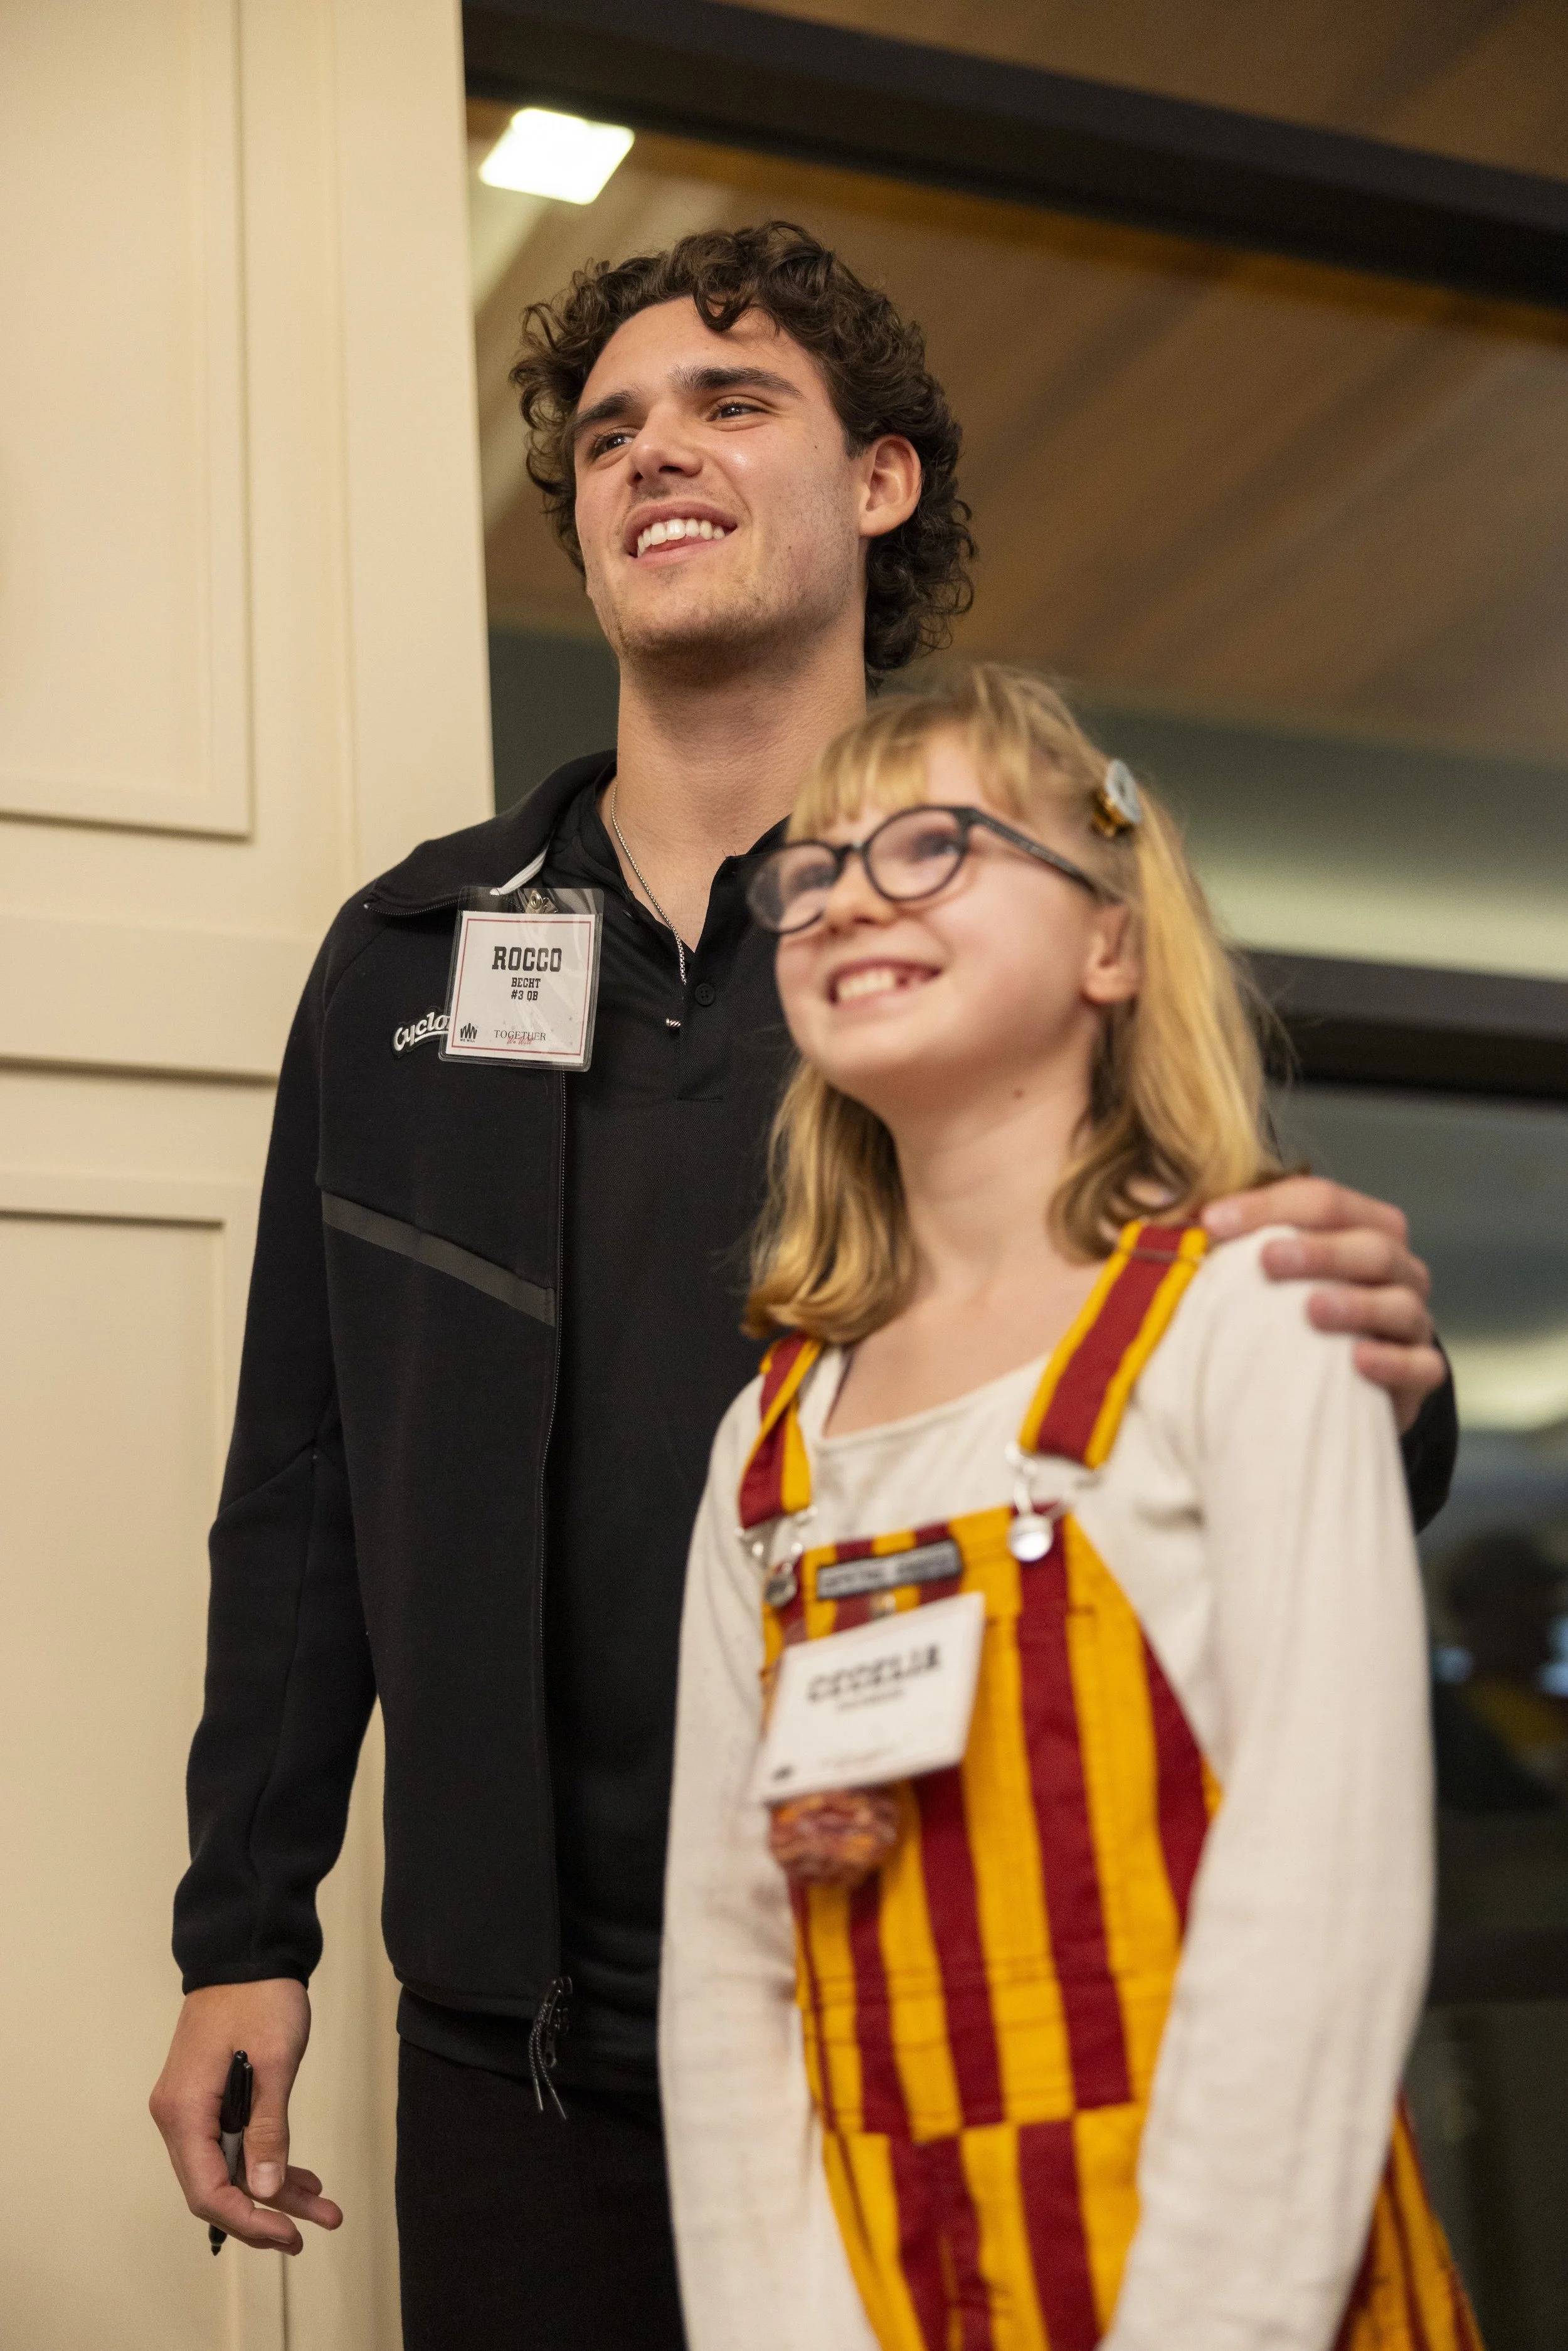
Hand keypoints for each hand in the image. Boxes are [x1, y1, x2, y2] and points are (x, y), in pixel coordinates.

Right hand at [149, 1979, 340, 2254]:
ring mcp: (191, 2107)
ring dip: (274, 2189)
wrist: (246, 1950)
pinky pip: (233, 2143)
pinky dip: (266, 2160)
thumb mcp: (273, 2061)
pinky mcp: (208, 2097)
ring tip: (324, 2206)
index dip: (248, 2221)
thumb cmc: (259, 1996)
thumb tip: (264, 2189)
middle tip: (312, 2229)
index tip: (289, 2234)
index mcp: (185, 2110)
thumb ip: (268, 2127)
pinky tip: (302, 2177)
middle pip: (217, 2187)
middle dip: (266, 2213)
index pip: (208, 2191)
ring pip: (230, 2168)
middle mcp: (178, 2115)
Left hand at [1203, 1177, 1443, 1434]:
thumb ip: (1225, 1240)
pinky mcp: (1419, 1375)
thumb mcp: (1263, 1270)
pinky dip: (1393, 1362)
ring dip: (1356, 1303)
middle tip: (1268, 1259)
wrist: (1345, 1379)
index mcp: (1360, 1227)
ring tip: (1311, 1309)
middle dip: (1319, 1249)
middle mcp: (1396, 1269)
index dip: (1268, 1205)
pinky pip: (1421, 1366)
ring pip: (1400, 1303)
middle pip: (1371, 1244)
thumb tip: (1152, 1209)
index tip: (1212, 1222)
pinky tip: (1358, 1360)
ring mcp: (1412, 1321)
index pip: (1323, 1199)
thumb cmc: (1296, 1313)